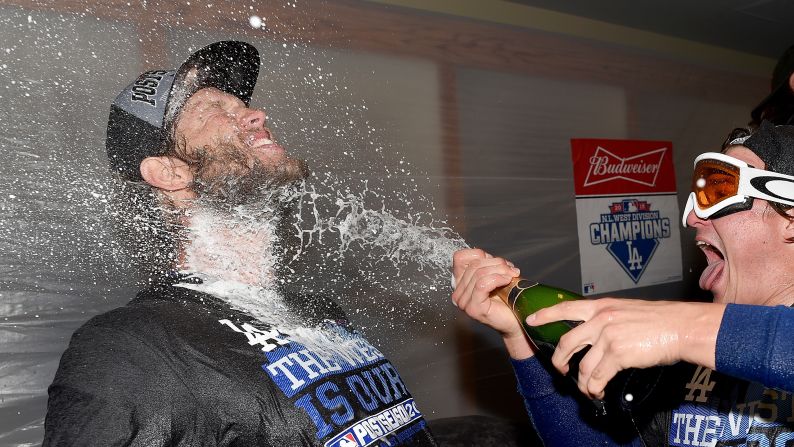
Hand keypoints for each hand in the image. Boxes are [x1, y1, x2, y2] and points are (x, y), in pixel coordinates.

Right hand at [451, 248, 532, 358]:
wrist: (516, 321)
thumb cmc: (507, 299)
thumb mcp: (495, 275)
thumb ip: (487, 264)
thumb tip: (485, 255)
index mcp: (460, 282)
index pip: (460, 257)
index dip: (479, 254)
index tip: (495, 261)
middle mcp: (458, 293)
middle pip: (474, 264)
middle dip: (496, 263)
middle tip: (511, 269)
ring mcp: (464, 302)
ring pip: (479, 273)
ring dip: (500, 271)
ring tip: (512, 275)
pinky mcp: (473, 308)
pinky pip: (482, 284)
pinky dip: (497, 279)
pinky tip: (507, 280)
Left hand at [528, 298, 722, 398]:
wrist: (680, 327)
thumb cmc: (659, 319)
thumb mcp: (626, 310)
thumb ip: (607, 318)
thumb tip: (596, 334)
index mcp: (601, 307)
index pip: (565, 308)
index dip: (546, 315)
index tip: (531, 320)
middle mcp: (600, 319)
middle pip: (566, 342)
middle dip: (559, 360)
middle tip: (560, 369)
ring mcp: (607, 337)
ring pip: (582, 366)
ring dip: (582, 383)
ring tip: (588, 389)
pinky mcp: (617, 354)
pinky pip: (597, 377)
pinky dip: (595, 388)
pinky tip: (599, 391)